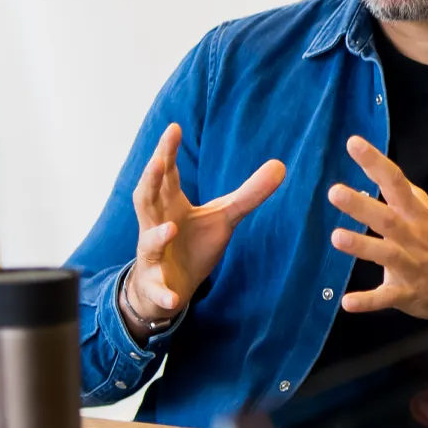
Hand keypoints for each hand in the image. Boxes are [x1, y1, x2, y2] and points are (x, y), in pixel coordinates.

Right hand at [128, 122, 285, 320]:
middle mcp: (155, 225)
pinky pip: (158, 290)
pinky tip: (174, 300)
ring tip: (171, 228)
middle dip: (150, 180)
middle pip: (146, 199)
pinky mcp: (158, 285)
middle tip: (158, 161)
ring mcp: (153, 256)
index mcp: (169, 204)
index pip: (165, 174)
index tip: (174, 128)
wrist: (169, 287)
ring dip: (156, 237)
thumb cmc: (191, 242)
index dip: (167, 152)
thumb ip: (248, 193)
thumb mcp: (223, 216)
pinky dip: (164, 294)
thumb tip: (281, 165)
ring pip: (148, 244)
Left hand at [328, 136, 427, 326]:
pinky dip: (368, 301)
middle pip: (387, 218)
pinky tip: (347, 303)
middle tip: (334, 191)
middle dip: (362, 206)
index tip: (353, 143)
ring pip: (386, 255)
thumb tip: (378, 169)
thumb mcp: (426, 214)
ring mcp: (412, 266)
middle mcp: (413, 236)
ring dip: (362, 247)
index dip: (374, 162)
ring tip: (336, 238)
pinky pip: (387, 297)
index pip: (395, 182)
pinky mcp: (408, 293)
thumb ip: (403, 194)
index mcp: (416, 214)